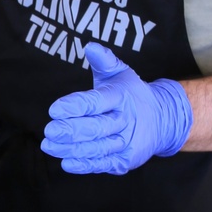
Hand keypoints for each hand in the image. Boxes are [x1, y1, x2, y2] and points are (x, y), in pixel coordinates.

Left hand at [41, 44, 192, 174]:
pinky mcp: (125, 160)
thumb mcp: (119, 73)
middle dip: (71, 130)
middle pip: (97, 127)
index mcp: (120, 97)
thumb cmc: (131, 94)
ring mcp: (127, 142)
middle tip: (49, 130)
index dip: (75, 106)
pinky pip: (103, 163)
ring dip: (72, 149)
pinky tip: (66, 162)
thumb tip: (90, 46)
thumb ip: (104, 60)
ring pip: (98, 148)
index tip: (54, 110)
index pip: (96, 101)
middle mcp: (125, 120)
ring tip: (50, 146)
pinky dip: (85, 165)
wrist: (162, 119)